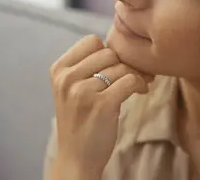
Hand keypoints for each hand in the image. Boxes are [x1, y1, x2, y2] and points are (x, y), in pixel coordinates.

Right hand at [49, 35, 151, 179]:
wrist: (77, 158)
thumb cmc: (80, 121)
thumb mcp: (71, 89)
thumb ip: (87, 66)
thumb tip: (124, 45)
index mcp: (59, 70)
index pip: (91, 41)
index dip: (108, 51)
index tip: (116, 66)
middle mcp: (67, 78)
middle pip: (109, 53)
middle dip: (125, 63)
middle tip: (134, 76)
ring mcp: (83, 91)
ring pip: (122, 67)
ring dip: (136, 75)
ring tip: (138, 85)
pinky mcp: (102, 104)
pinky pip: (130, 80)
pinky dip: (140, 84)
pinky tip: (140, 92)